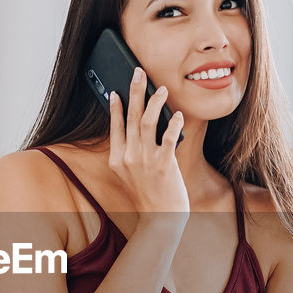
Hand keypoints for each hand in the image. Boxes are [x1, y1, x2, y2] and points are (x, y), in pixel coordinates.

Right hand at [108, 67, 188, 221]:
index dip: (115, 107)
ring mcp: (145, 160)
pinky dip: (173, 123)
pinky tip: (178, 114)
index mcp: (117, 159)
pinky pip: (168, 137)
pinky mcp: (164, 164)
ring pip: (147, 122)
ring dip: (154, 102)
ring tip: (161, 89)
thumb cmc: (148, 197)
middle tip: (138, 72)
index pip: (115, 127)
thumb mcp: (130, 176)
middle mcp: (128, 157)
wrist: (160, 220)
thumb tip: (137, 131)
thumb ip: (129, 155)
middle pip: (130, 117)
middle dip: (134, 91)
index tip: (116, 92)